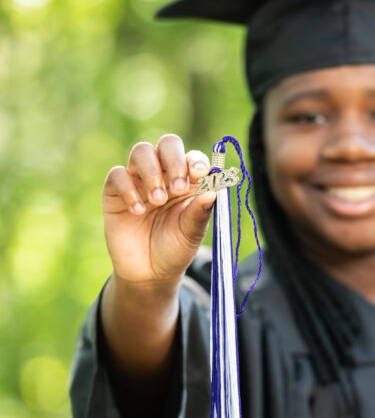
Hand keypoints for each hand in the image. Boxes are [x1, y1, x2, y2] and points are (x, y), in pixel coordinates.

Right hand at [102, 133, 215, 290]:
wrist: (149, 273)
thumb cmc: (175, 249)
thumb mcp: (192, 233)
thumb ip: (201, 211)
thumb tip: (215, 190)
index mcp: (189, 180)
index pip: (193, 157)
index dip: (197, 161)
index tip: (200, 175)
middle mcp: (164, 174)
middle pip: (167, 144)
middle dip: (174, 161)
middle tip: (178, 188)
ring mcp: (139, 180)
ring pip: (141, 152)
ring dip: (151, 172)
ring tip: (157, 200)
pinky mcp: (116, 192)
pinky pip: (118, 174)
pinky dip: (128, 189)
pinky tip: (138, 210)